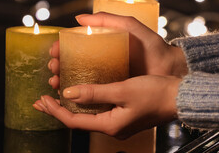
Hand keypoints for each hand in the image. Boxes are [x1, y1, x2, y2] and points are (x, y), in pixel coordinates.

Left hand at [34, 75, 180, 138]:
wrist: (178, 97)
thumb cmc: (155, 93)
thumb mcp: (123, 90)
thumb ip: (95, 92)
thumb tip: (69, 93)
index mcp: (111, 125)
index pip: (74, 121)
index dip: (56, 111)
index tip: (42, 99)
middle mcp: (112, 127)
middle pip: (78, 121)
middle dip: (57, 110)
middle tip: (40, 101)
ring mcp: (118, 122)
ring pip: (87, 116)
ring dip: (69, 106)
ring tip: (54, 97)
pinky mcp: (123, 115)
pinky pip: (98, 112)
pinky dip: (84, 104)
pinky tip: (81, 95)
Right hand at [47, 12, 187, 88]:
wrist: (173, 70)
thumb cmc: (154, 48)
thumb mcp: (132, 29)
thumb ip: (109, 20)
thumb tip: (79, 18)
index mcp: (105, 49)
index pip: (76, 48)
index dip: (61, 49)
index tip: (53, 51)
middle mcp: (103, 64)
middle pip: (73, 66)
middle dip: (58, 67)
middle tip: (54, 69)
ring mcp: (108, 80)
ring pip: (79, 82)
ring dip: (63, 81)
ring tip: (56, 82)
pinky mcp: (114, 93)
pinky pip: (93, 95)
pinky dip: (78, 96)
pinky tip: (68, 96)